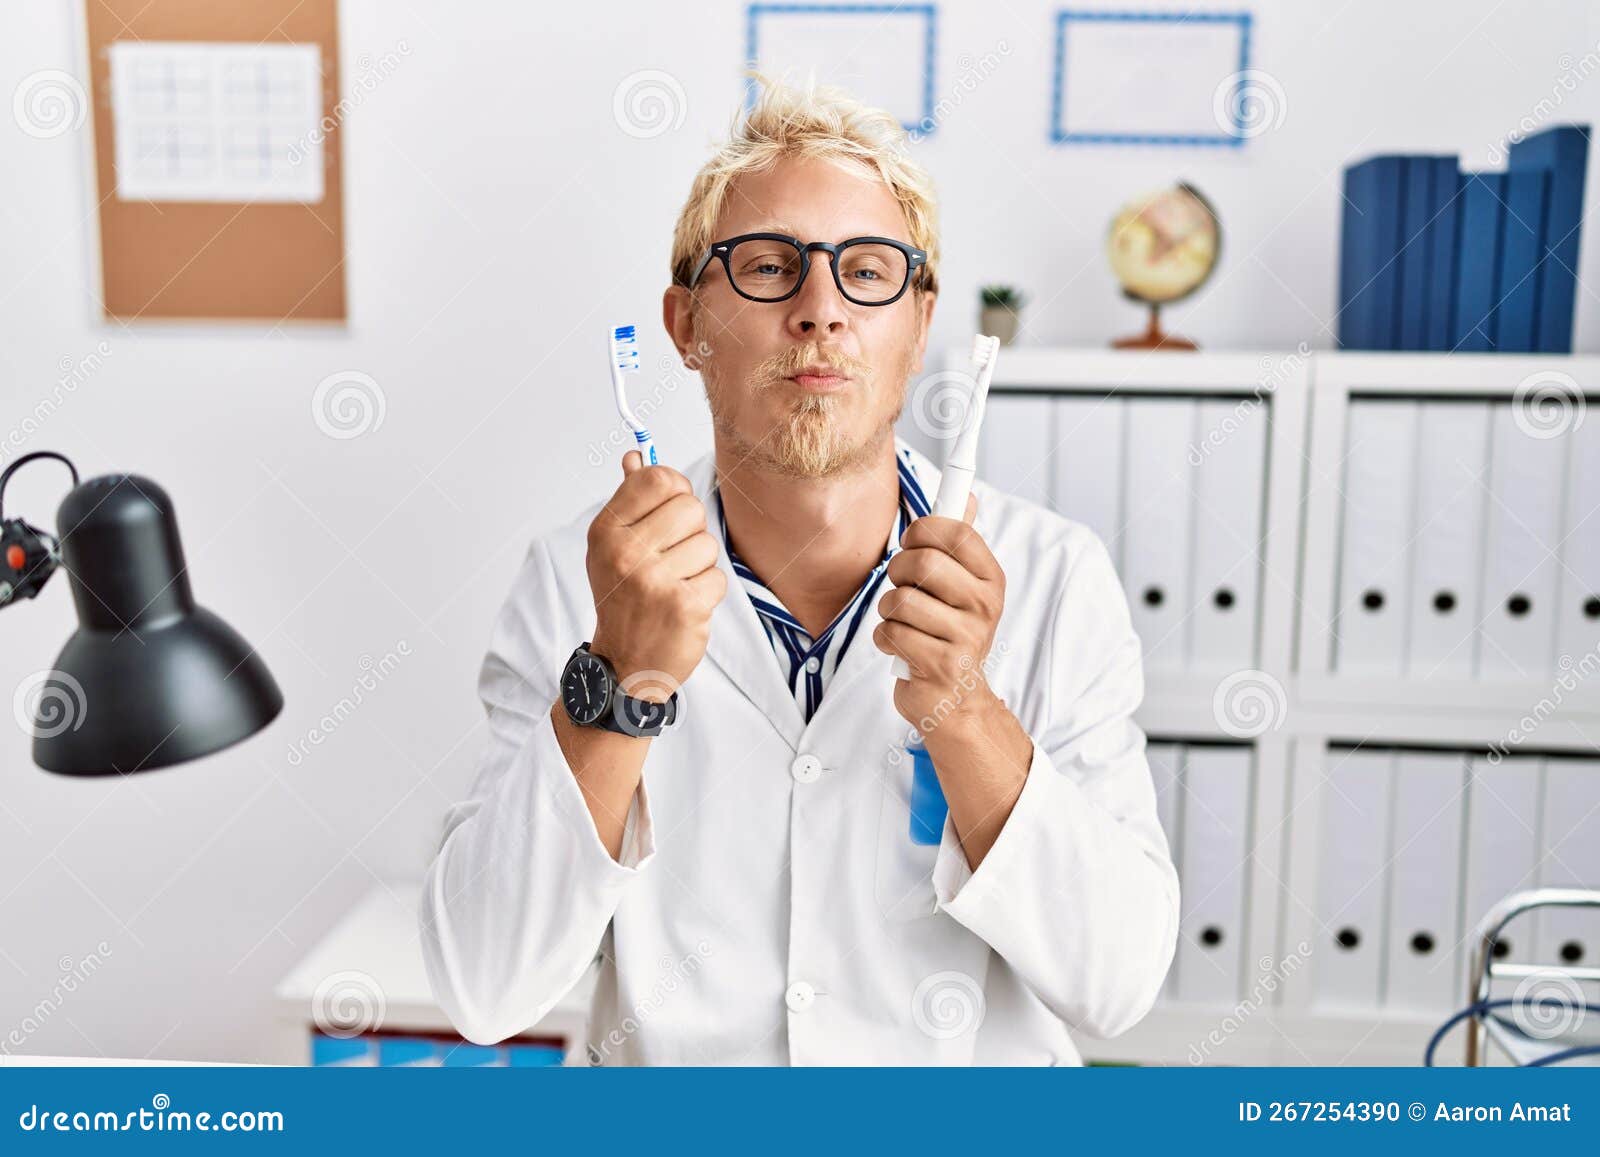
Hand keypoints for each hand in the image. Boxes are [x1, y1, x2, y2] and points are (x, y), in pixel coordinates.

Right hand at [585, 451, 726, 700]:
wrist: (624, 665)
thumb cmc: (623, 600)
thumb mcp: (612, 548)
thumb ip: (629, 501)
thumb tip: (635, 457)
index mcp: (607, 531)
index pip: (658, 479)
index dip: (674, 491)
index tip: (669, 511)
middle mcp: (626, 553)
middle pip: (690, 507)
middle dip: (690, 532)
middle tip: (669, 559)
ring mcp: (655, 580)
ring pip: (708, 544)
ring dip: (698, 567)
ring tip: (673, 586)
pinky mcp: (684, 605)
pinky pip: (718, 578)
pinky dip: (707, 593)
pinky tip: (683, 606)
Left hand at [873, 493, 1006, 732]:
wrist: (957, 700)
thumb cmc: (950, 634)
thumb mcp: (964, 587)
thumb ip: (960, 543)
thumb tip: (966, 495)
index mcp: (991, 579)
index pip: (954, 530)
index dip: (921, 530)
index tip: (912, 543)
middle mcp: (985, 605)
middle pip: (922, 563)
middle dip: (897, 573)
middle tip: (902, 588)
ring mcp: (966, 637)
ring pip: (899, 601)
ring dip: (888, 612)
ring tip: (905, 624)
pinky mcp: (941, 665)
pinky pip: (890, 633)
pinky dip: (885, 639)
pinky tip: (902, 649)